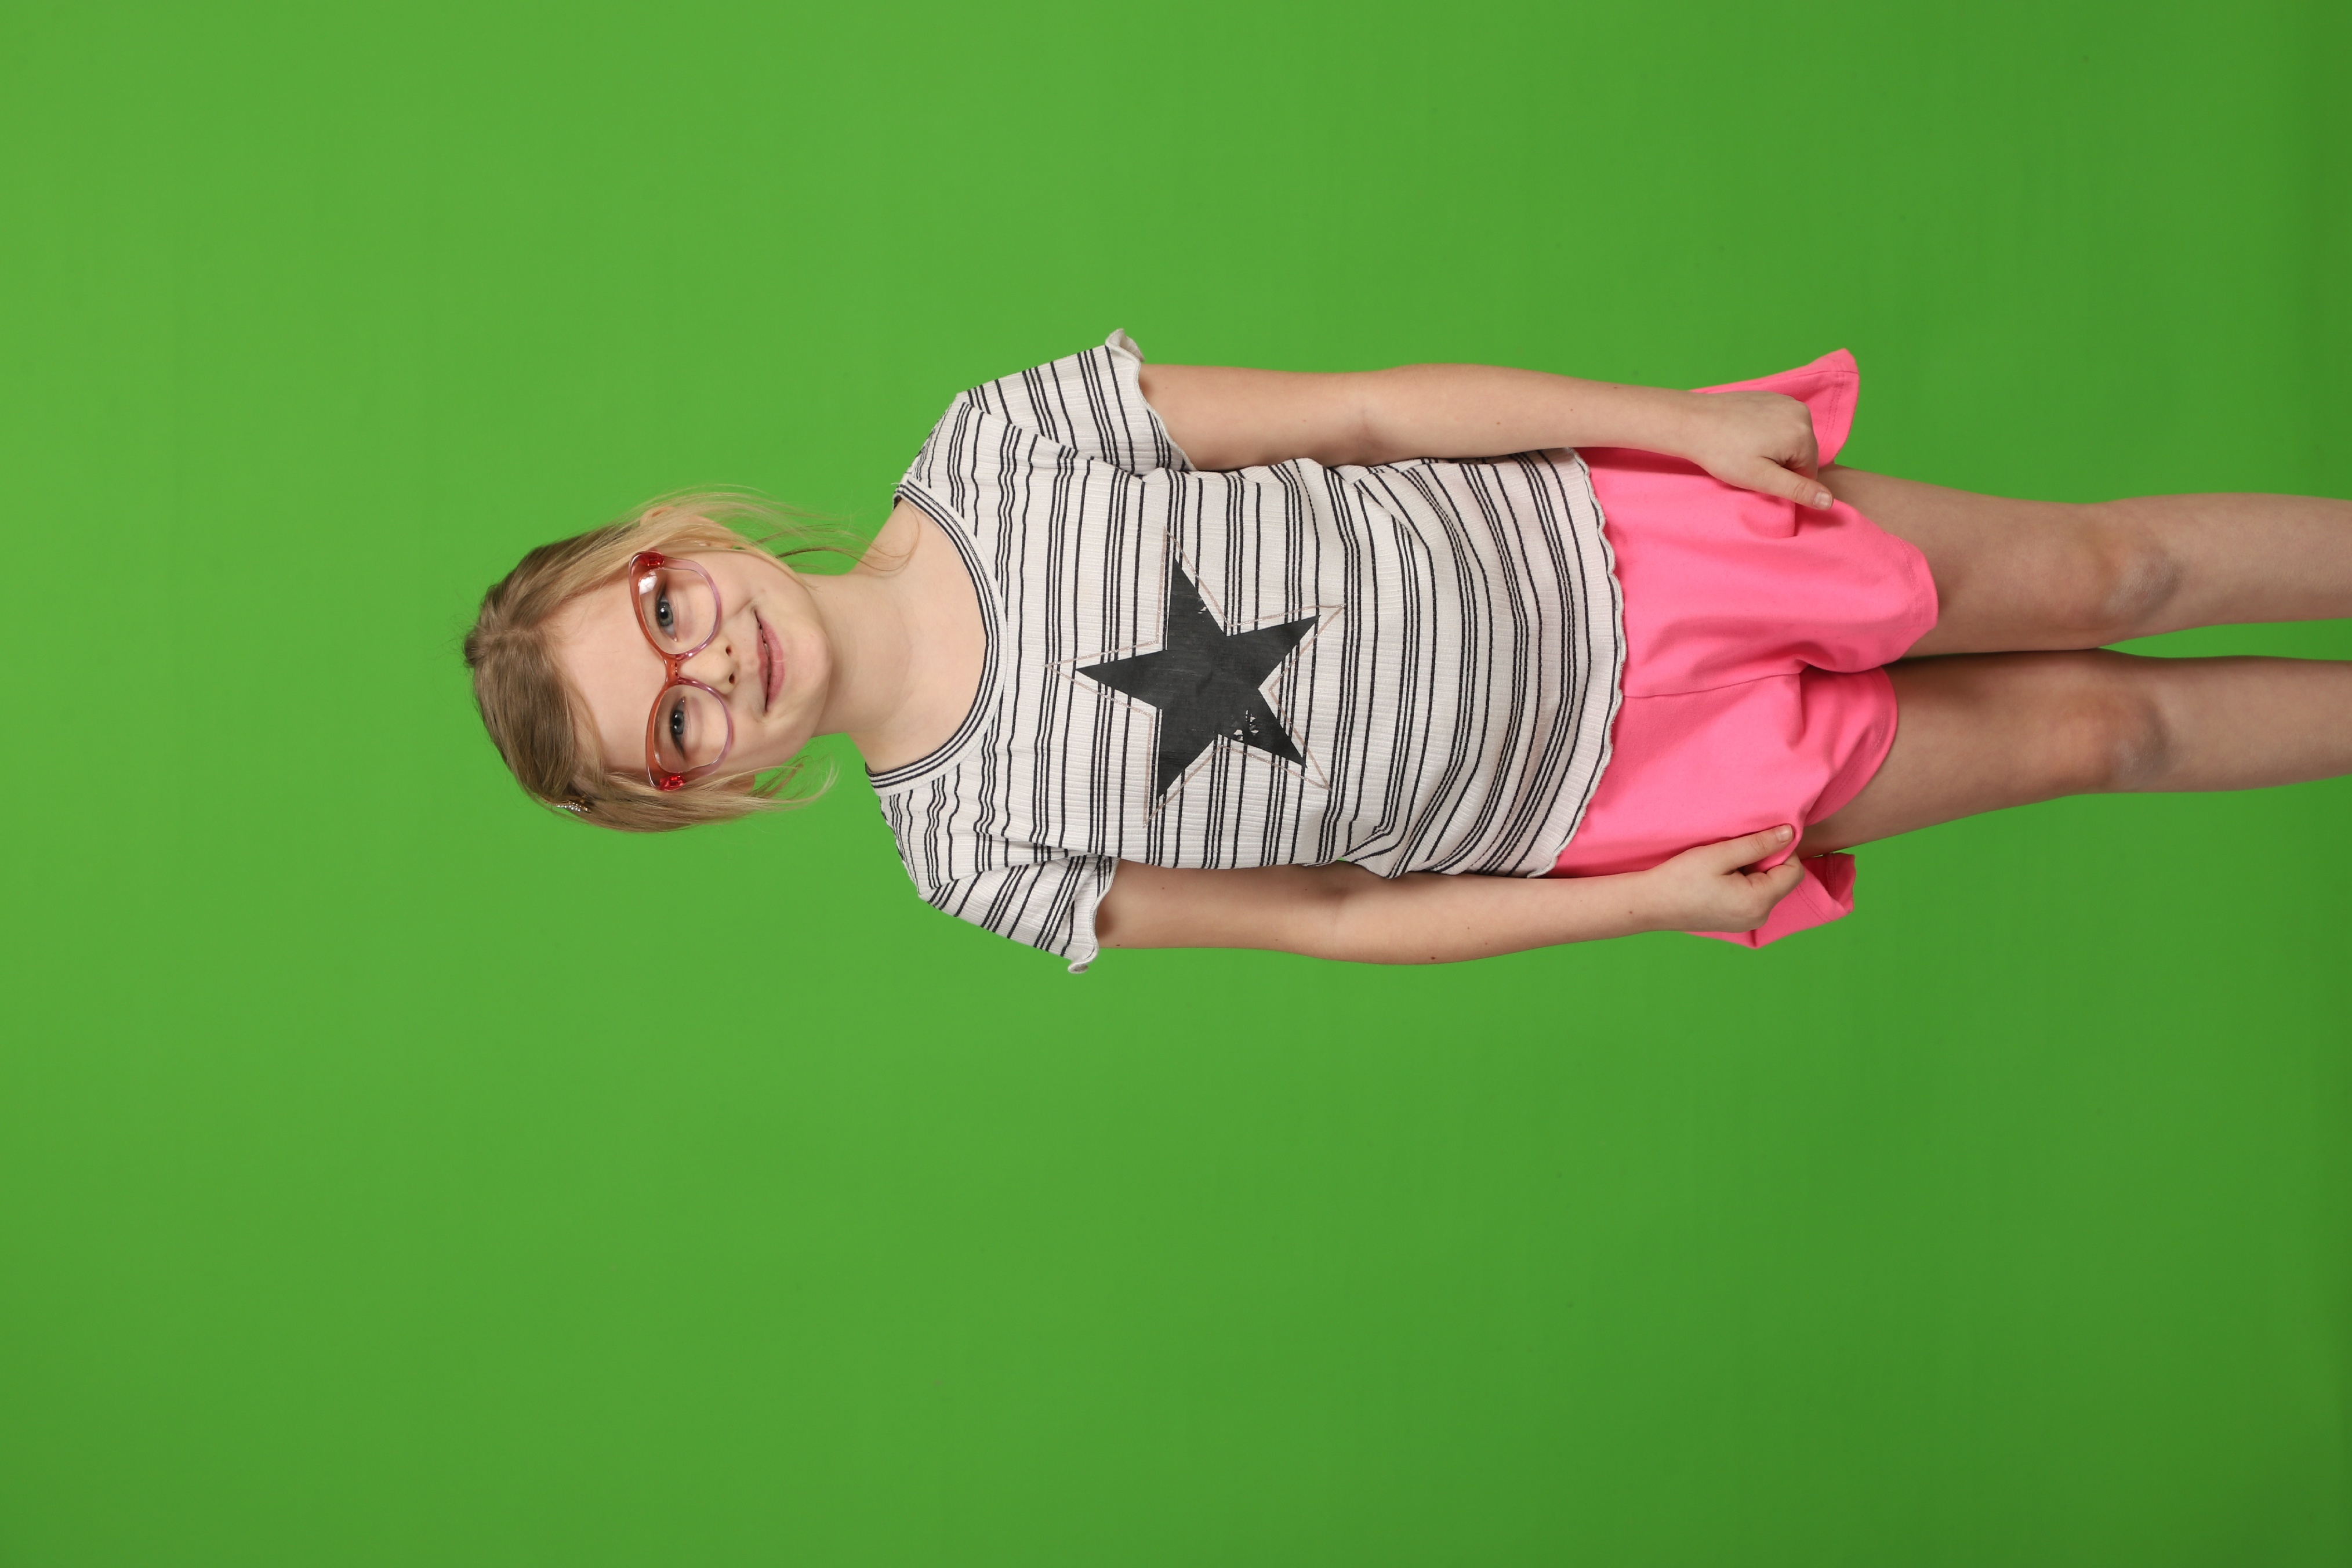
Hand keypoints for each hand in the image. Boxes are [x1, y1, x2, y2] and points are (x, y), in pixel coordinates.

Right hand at [1636, 826, 1807, 931]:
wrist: (1649, 904)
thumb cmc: (1680, 878)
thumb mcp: (1720, 854)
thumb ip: (1758, 843)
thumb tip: (1789, 833)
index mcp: (1758, 901)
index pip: (1793, 870)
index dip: (1780, 850)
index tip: (1752, 841)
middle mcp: (1759, 917)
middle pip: (1782, 880)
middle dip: (1764, 861)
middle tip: (1732, 853)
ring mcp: (1747, 923)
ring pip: (1767, 888)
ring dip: (1753, 871)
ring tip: (1722, 866)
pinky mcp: (1736, 922)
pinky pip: (1753, 897)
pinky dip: (1743, 883)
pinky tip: (1718, 879)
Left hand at [1678, 391, 1833, 508]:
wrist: (1692, 422)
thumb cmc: (1723, 453)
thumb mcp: (1761, 479)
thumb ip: (1797, 490)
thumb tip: (1830, 501)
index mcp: (1803, 433)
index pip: (1809, 472)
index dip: (1784, 481)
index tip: (1758, 475)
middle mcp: (1801, 412)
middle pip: (1802, 454)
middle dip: (1780, 464)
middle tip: (1750, 463)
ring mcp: (1786, 401)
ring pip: (1791, 440)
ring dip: (1774, 450)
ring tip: (1746, 450)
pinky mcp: (1771, 397)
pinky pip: (1780, 424)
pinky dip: (1767, 434)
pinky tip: (1745, 437)